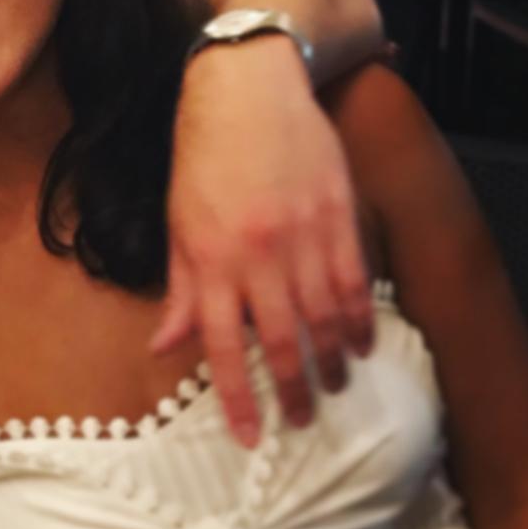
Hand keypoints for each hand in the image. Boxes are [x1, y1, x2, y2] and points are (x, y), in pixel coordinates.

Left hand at [153, 38, 373, 444]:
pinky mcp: (339, 218)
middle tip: (303, 423)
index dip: (236, 399)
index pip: (221, 348)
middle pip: (281, 343)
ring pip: (325, 319)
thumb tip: (165, 348)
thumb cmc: (203, 157)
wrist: (248, 90)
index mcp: (210, 262)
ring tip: (335, 388)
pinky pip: (354, 283)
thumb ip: (179, 291)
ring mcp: (303, 238)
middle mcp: (257, 257)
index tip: (248, 437)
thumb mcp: (177, 225)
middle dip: (292, 392)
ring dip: (333, 362)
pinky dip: (360, 319)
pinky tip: (362, 343)